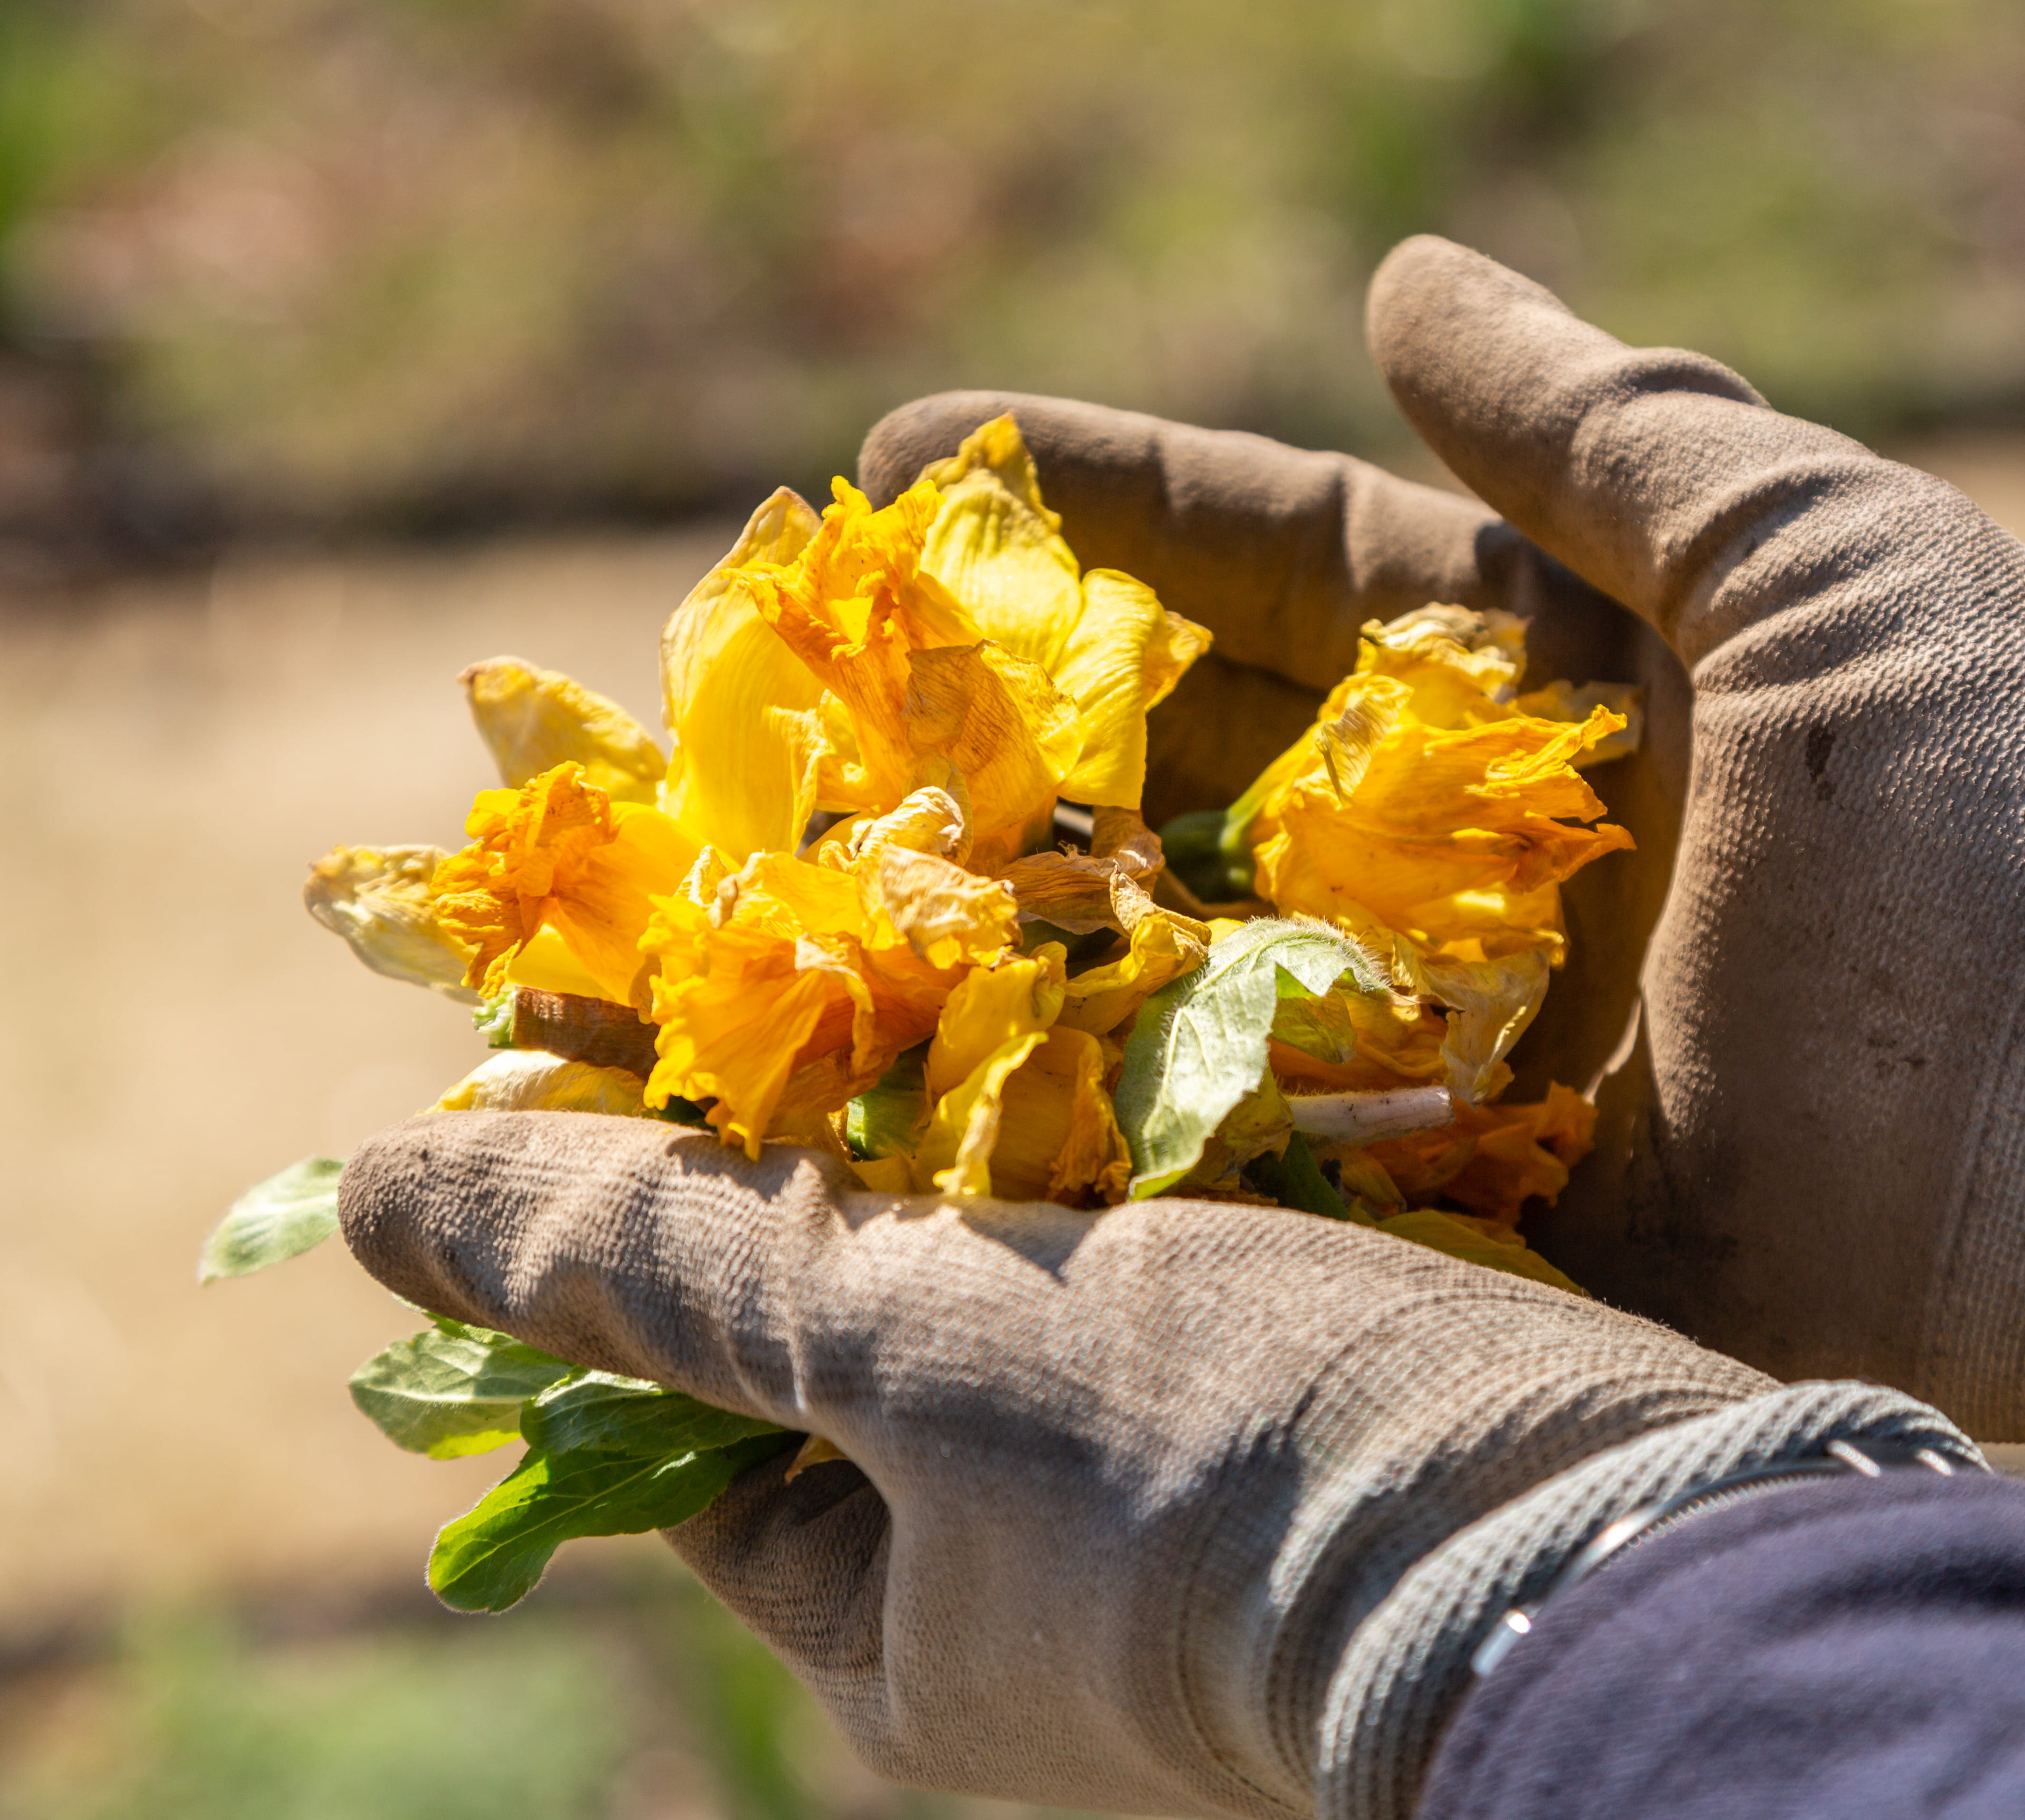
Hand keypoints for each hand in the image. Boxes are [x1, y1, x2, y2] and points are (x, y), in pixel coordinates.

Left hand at [338, 1114, 1966, 1819]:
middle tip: (764, 982)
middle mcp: (1019, 1579)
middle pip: (844, 1345)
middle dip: (804, 1172)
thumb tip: (373, 1197)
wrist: (1597, 1539)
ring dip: (952, 1133)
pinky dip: (1082, 1147)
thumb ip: (665, 1260)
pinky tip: (1078, 1012)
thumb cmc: (1229, 1466)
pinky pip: (1123, 1257)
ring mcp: (1151, 1490)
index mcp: (907, 1629)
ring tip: (911, 952)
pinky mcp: (1269, 1393)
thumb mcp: (912, 1344)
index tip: (599, 1087)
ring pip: (990, 1281)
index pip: (690, 1444)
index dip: (632, 1266)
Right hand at [860, 240, 2024, 1437]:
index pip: (1264, 568)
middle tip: (781, 677)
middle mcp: (1449, 868)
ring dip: (960, 916)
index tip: (896, 449)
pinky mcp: (1403, 1219)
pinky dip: (1040, 1112)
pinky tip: (863, 1074)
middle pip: (1167, 761)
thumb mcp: (1825, 580)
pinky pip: (1187, 1147)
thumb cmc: (2017, 856)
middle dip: (978, 714)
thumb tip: (1402, 272)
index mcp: (1539, 699)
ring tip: (756, 870)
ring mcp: (1411, 1048)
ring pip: (1142, 953)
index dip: (1083, 506)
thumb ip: (1607, 428)